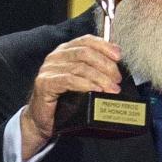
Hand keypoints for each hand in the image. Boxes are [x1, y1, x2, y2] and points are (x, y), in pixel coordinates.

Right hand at [20, 35, 120, 157]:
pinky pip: (69, 80)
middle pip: (85, 53)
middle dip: (106, 65)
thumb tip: (117, 69)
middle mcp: (56, 56)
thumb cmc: (64, 101)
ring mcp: (49, 69)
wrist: (42, 120)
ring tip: (112, 89)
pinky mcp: (45, 83)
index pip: (87, 40)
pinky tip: (97, 90)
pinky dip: (86, 85)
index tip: (119, 56)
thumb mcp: (82, 81)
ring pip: (80, 67)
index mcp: (65, 51)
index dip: (105, 46)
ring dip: (100, 78)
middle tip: (117, 80)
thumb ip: (95, 70)